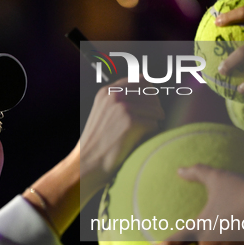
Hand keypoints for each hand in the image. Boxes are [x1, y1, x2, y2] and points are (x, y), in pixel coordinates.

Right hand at [80, 77, 163, 202]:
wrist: (87, 163)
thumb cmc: (99, 142)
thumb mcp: (104, 112)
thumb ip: (121, 99)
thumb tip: (151, 87)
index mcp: (107, 91)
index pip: (141, 80)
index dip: (150, 95)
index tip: (149, 108)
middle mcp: (114, 95)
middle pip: (152, 95)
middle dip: (155, 110)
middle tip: (149, 124)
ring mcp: (122, 108)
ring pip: (156, 110)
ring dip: (153, 123)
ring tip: (142, 134)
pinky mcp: (130, 122)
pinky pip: (155, 124)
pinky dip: (151, 135)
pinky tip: (139, 141)